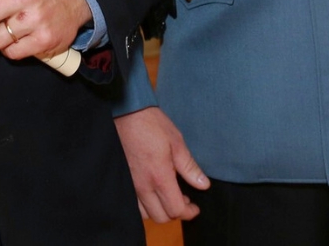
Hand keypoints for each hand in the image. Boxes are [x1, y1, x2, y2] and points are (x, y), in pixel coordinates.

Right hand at [114, 106, 208, 222]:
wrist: (127, 112)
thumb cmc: (152, 124)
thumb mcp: (177, 142)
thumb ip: (190, 167)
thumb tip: (204, 185)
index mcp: (159, 178)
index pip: (176, 210)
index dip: (189, 212)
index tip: (196, 207)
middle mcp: (143, 186)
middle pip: (161, 217)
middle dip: (176, 213)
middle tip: (185, 200)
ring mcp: (131, 185)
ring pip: (146, 214)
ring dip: (160, 210)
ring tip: (169, 196)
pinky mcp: (124, 180)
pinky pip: (134, 204)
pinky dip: (146, 206)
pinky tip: (153, 193)